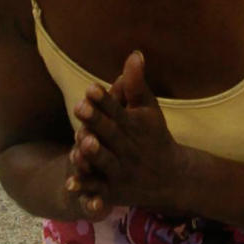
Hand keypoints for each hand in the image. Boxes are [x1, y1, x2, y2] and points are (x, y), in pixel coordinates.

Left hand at [69, 52, 183, 216]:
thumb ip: (136, 84)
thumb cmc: (154, 136)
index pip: (118, 111)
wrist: (173, 178)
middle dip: (97, 121)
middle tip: (79, 106)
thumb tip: (134, 53)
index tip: (91, 87)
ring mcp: (122, 171)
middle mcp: (130, 148)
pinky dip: (86, 189)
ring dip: (94, 154)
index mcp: (136, 126)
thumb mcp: (148, 109)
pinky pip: (99, 190)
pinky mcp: (115, 191)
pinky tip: (70, 185)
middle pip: (111, 134)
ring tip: (80, 142)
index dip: (105, 100)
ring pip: (106, 162)